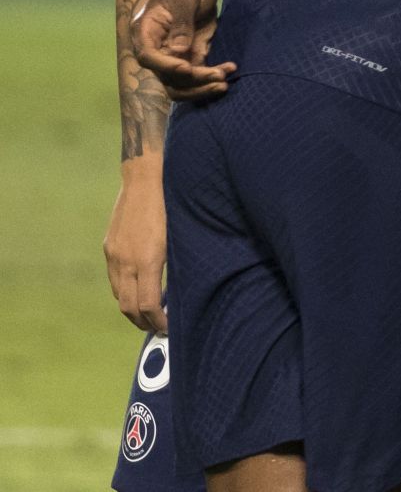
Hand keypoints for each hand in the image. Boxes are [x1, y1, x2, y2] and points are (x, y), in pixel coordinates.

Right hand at [103, 157, 166, 332]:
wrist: (146, 178)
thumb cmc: (174, 206)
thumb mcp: (182, 237)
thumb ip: (180, 264)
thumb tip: (183, 291)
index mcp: (148, 259)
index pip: (147, 305)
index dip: (158, 321)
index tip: (170, 327)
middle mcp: (126, 260)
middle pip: (128, 306)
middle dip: (142, 322)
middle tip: (158, 328)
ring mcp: (114, 254)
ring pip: (118, 294)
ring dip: (131, 309)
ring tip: (148, 314)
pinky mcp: (109, 247)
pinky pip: (114, 278)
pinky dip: (125, 291)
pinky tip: (139, 289)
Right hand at [131, 0, 232, 100]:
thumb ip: (182, 22)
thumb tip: (178, 49)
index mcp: (145, 32)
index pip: (149, 57)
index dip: (166, 66)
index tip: (188, 69)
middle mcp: (154, 49)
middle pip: (165, 77)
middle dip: (192, 82)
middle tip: (218, 78)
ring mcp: (171, 57)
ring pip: (181, 84)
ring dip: (202, 86)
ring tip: (225, 81)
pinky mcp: (189, 58)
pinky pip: (197, 76)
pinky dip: (212, 76)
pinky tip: (230, 69)